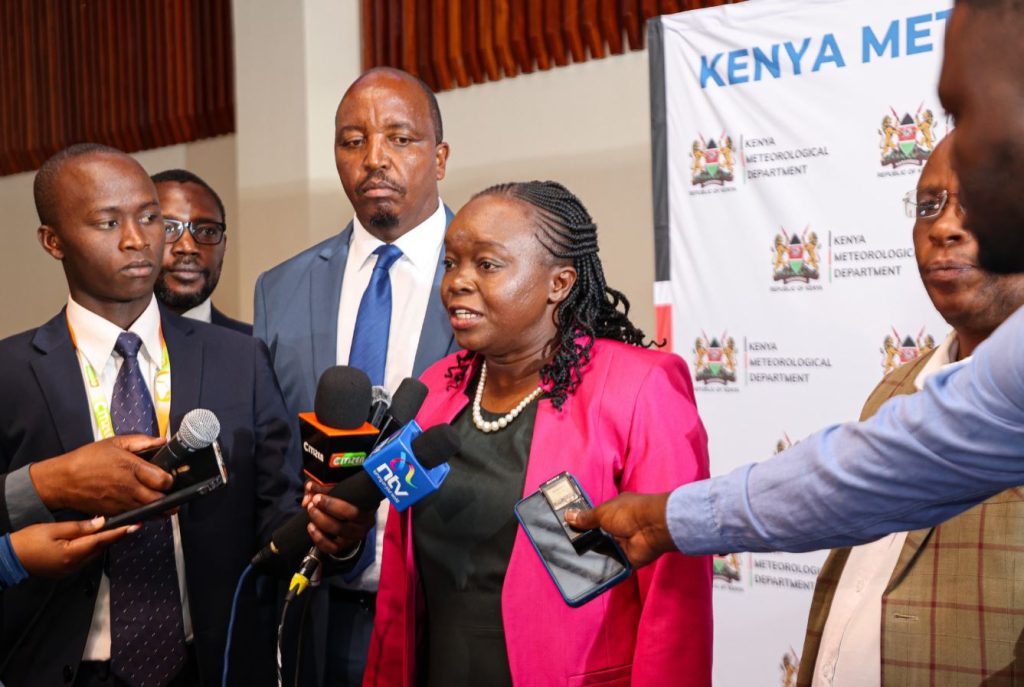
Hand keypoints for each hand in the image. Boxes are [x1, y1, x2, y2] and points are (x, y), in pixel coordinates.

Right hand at [10, 517, 139, 578]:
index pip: (102, 541)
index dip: (120, 532)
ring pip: (94, 553)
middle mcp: (75, 565)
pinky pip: (85, 557)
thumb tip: (101, 522)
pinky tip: (94, 537)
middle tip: (130, 523)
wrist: (10, 559)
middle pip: (101, 547)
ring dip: (103, 541)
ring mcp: (71, 569)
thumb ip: (79, 526)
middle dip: (115, 535)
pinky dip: (92, 547)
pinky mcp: (66, 570)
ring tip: (115, 527)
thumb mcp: (53, 529)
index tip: (136, 525)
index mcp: (72, 554)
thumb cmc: (28, 542)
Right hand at [30, 435, 172, 514]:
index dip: (170, 480)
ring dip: (161, 509)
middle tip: (172, 494)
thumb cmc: (86, 459)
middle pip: (160, 500)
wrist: (62, 481)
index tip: (169, 477)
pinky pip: (136, 518)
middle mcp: (129, 488)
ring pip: (150, 512)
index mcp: (131, 468)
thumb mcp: (114, 443)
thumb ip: (140, 441)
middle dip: (170, 498)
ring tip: (166, 504)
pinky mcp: (114, 513)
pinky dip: (145, 515)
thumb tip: (162, 441)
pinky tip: (148, 509)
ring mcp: (121, 503)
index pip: (162, 480)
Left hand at [304, 483, 374, 556]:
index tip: (317, 496)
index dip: (335, 500)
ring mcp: (357, 535)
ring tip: (311, 512)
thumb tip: (310, 487)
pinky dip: (319, 538)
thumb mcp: (335, 487)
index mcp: (369, 503)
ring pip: (341, 531)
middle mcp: (367, 520)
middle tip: (313, 503)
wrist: (345, 516)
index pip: (356, 500)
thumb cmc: (342, 498)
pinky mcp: (346, 546)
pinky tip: (311, 527)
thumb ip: (321, 484)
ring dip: (322, 521)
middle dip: (328, 508)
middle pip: (351, 515)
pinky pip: (333, 547)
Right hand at [565, 492, 676, 567]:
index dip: (581, 524)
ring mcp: (622, 545)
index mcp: (613, 512)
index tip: (564, 530)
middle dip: (584, 541)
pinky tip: (585, 574)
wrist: (651, 528)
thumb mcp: (602, 512)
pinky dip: (602, 570)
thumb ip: (585, 518)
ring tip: (569, 562)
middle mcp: (617, 528)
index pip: (594, 519)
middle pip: (597, 537)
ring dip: (591, 556)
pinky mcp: (626, 560)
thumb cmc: (628, 513)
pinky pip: (611, 566)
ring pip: (602, 552)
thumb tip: (567, 515)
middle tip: (563, 549)